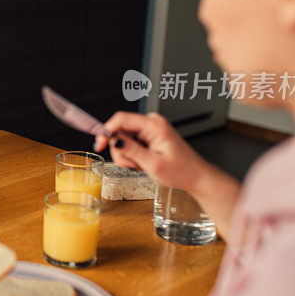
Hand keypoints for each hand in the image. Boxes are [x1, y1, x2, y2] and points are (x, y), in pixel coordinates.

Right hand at [94, 111, 211, 191]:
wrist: (194, 176)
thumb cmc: (181, 170)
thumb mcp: (153, 164)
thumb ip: (131, 150)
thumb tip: (114, 139)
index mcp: (154, 125)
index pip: (121, 119)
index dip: (107, 131)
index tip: (100, 145)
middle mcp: (151, 123)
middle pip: (119, 130)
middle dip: (120, 150)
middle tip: (132, 164)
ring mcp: (149, 129)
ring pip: (122, 138)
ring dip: (126, 155)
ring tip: (141, 165)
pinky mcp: (147, 136)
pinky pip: (129, 142)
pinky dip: (130, 155)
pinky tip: (142, 162)